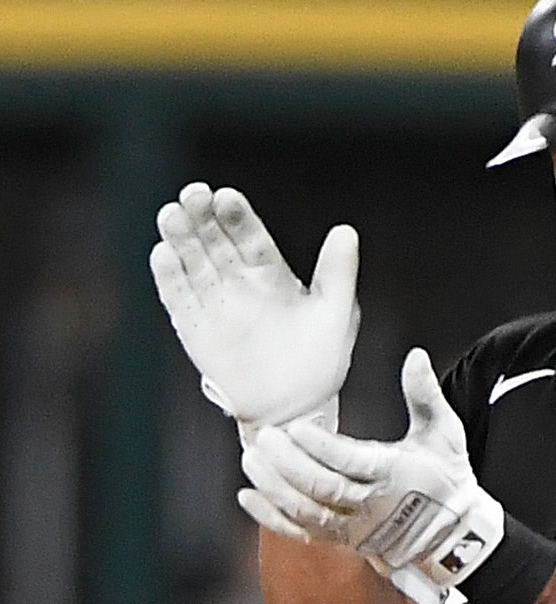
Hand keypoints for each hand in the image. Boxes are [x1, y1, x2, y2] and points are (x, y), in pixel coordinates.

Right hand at [149, 181, 359, 426]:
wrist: (297, 410)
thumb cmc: (321, 362)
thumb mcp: (336, 313)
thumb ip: (338, 272)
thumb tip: (346, 231)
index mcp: (275, 277)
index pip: (252, 239)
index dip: (238, 217)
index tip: (225, 195)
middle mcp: (242, 286)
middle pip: (218, 244)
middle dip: (204, 219)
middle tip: (192, 192)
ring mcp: (218, 308)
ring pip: (195, 266)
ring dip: (182, 240)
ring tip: (171, 214)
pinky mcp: (198, 333)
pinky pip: (180, 302)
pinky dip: (170, 279)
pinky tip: (162, 254)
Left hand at [237, 348, 504, 585]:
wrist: (451, 531)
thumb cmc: (445, 477)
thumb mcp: (444, 432)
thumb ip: (425, 394)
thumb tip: (415, 357)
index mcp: (394, 473)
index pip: (351, 462)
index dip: (321, 447)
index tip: (295, 428)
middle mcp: (370, 504)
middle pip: (322, 488)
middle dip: (288, 464)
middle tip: (265, 438)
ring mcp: (353, 525)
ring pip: (306, 512)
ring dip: (275, 488)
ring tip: (252, 460)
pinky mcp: (340, 539)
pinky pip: (299, 533)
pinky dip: (271, 518)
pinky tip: (248, 497)